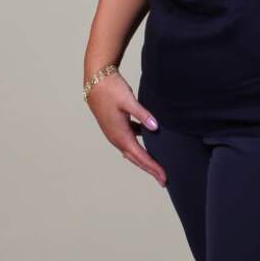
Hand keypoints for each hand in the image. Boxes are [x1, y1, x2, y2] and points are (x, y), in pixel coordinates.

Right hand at [85, 71, 167, 187]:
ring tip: (157, 165)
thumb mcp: (129, 101)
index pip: (140, 157)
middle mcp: (116, 137)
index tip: (164, 177)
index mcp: (120, 135)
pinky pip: (130, 141)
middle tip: (164, 180)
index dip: (153, 167)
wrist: (95, 80)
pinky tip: (148, 140)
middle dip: (150, 169)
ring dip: (144, 158)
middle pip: (136, 158)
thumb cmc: (111, 89)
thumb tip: (155, 128)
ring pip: (132, 151)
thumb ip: (143, 114)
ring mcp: (115, 132)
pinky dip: (139, 145)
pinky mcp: (115, 125)